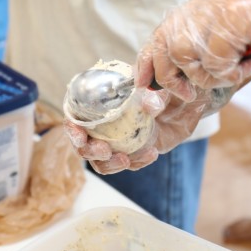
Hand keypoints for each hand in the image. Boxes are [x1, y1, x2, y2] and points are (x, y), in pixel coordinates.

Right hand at [65, 88, 211, 173]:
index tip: (81, 137)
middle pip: (83, 146)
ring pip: (102, 162)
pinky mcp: (129, 153)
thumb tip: (151, 105)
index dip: (72, 129)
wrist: (177, 103)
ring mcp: (114, 142)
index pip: (74, 118)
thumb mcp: (155, 85)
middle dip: (91, 151)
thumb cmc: (156, 87)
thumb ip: (152, 94)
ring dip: (111, 164)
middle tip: (105, 150)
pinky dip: (137, 162)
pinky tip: (151, 153)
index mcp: (96, 104)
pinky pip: (128, 164)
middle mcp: (100, 126)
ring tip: (126, 159)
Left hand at [136, 0, 250, 101]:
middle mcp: (206, 0)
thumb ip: (219, 54)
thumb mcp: (248, 40)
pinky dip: (230, 71)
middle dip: (173, 77)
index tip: (145, 85)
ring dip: (206, 74)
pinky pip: (213, 58)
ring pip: (184, 52)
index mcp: (206, 2)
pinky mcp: (232, 16)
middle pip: (165, 43)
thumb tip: (197, 80)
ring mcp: (217, 6)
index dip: (149, 60)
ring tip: (234, 71)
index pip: (163, 31)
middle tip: (193, 93)